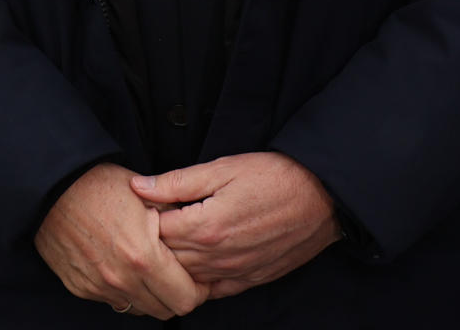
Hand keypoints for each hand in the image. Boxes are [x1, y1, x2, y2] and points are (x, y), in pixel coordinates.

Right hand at [35, 162, 201, 318]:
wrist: (50, 185)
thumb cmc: (99, 184)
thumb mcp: (147, 196)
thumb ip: (177, 223)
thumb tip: (196, 241)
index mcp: (143, 257)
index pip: (187, 299)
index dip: (199, 290)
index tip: (198, 277)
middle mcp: (121, 279)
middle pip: (166, 311)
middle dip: (177, 295)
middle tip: (177, 275)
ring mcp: (98, 287)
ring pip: (139, 308)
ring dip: (149, 295)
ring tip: (149, 269)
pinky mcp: (80, 287)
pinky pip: (113, 300)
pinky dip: (123, 289)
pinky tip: (121, 265)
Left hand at [129, 151, 340, 299]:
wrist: (322, 197)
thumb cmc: (272, 176)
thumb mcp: (221, 169)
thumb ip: (176, 182)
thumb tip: (138, 187)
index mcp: (206, 226)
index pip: (156, 231)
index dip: (146, 217)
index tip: (144, 206)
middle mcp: (218, 256)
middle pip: (169, 258)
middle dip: (156, 242)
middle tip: (154, 223)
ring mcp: (235, 272)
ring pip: (189, 278)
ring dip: (176, 262)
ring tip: (174, 239)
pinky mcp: (251, 279)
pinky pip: (215, 290)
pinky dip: (200, 280)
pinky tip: (197, 263)